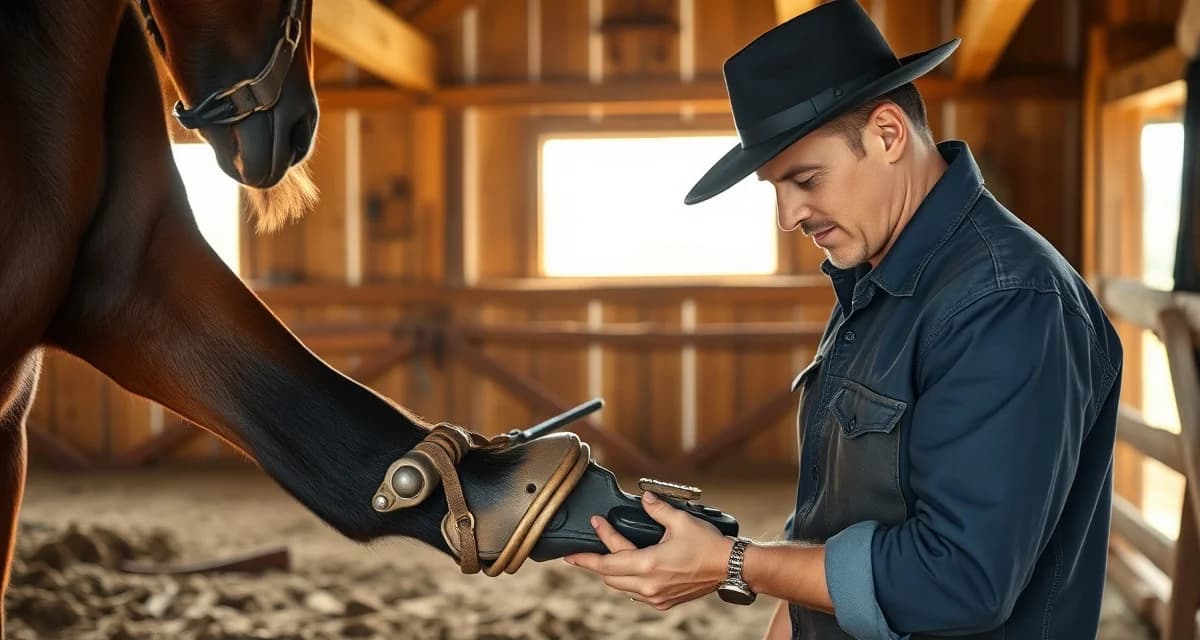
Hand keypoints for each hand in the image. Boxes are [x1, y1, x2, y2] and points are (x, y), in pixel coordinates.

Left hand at [562, 491, 734, 609]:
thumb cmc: (708, 545)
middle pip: (608, 578)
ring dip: (612, 573)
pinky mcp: (665, 602)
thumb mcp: (681, 520)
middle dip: (595, 562)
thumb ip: (657, 509)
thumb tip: (644, 498)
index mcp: (648, 564)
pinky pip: (636, 594)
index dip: (589, 551)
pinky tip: (630, 570)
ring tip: (607, 557)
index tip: (581, 538)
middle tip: (586, 549)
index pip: (606, 562)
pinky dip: (628, 582)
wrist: (730, 567)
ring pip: (621, 588)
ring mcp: (656, 596)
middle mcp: (649, 585)